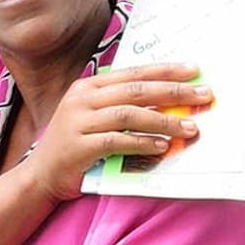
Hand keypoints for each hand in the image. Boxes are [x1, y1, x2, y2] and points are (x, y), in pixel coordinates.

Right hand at [27, 63, 211, 202]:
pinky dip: (142, 142)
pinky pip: (117, 141)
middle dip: (173, 91)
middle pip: (135, 90)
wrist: (41, 174)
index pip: (133, 73)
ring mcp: (78, 121)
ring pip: (128, 114)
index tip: (194, 70)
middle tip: (203, 95)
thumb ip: (121, 104)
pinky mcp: (78, 146)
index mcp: (88, 86)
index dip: (165, 71)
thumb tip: (168, 100)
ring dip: (164, 120)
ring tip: (190, 127)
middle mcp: (81, 98)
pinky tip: (162, 146)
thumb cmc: (75, 144)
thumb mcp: (94, 116)